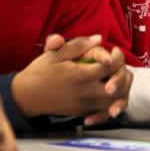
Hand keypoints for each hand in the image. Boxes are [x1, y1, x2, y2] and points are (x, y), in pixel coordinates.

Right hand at [12, 34, 131, 124]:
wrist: (27, 96)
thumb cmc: (40, 72)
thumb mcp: (55, 53)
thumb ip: (78, 45)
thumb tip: (98, 38)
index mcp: (79, 75)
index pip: (108, 67)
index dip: (116, 58)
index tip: (113, 51)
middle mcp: (85, 92)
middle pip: (116, 88)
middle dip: (122, 76)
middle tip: (118, 65)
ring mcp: (84, 105)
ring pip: (113, 102)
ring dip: (120, 89)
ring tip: (116, 76)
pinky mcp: (82, 112)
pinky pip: (104, 111)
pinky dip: (111, 103)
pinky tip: (109, 93)